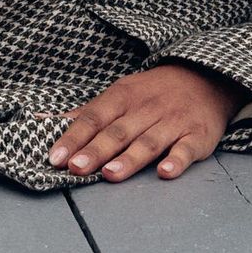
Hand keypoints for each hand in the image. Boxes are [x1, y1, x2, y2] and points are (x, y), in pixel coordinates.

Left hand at [46, 63, 251, 182]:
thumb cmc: (153, 93)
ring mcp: (173, 121)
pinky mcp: (197, 135)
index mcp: (125, 95)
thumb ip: (88, 113)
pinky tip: (165, 172)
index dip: (75, 137)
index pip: (95, 116)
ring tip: (111, 174)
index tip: (56, 157)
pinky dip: (177, 160)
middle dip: (96, 150)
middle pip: (119, 131)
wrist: (206, 78)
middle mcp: (147, 107)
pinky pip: (186, 148)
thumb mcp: (121, 94)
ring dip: (130, 158)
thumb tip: (46, 122)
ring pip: (149, 141)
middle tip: (76, 168)